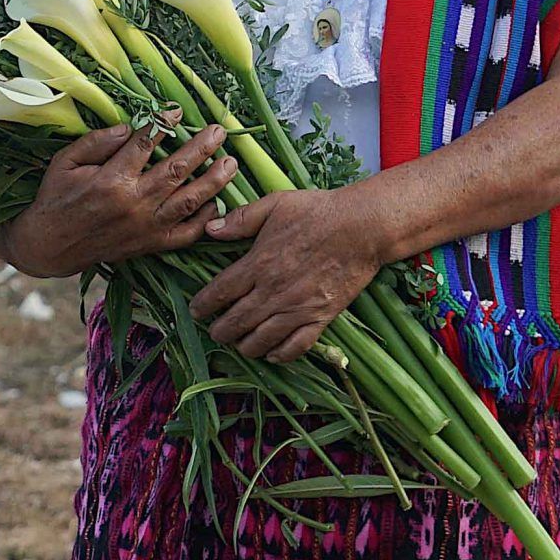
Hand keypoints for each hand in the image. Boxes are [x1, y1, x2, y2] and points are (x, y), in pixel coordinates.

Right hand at [0, 113, 242, 278]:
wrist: (50, 246)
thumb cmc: (56, 198)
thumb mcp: (64, 162)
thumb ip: (96, 142)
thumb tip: (127, 126)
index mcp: (111, 179)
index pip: (146, 143)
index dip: (164, 124)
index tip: (177, 111)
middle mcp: (133, 203)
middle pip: (177, 170)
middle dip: (202, 148)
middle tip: (219, 132)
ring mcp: (145, 227)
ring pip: (189, 201)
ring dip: (213, 181)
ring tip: (230, 164)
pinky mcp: (149, 245)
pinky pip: (185, 234)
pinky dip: (204, 221)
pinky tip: (216, 204)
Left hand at [186, 188, 388, 360]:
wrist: (363, 227)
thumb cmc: (318, 211)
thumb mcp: (275, 205)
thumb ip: (241, 220)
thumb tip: (210, 229)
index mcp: (259, 264)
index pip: (220, 292)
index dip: (203, 305)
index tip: (195, 311)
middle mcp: (273, 291)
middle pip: (236, 322)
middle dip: (220, 331)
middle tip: (215, 332)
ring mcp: (297, 308)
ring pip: (261, 340)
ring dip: (244, 346)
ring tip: (238, 344)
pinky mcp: (321, 317)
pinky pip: (296, 347)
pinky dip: (280, 355)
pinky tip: (271, 354)